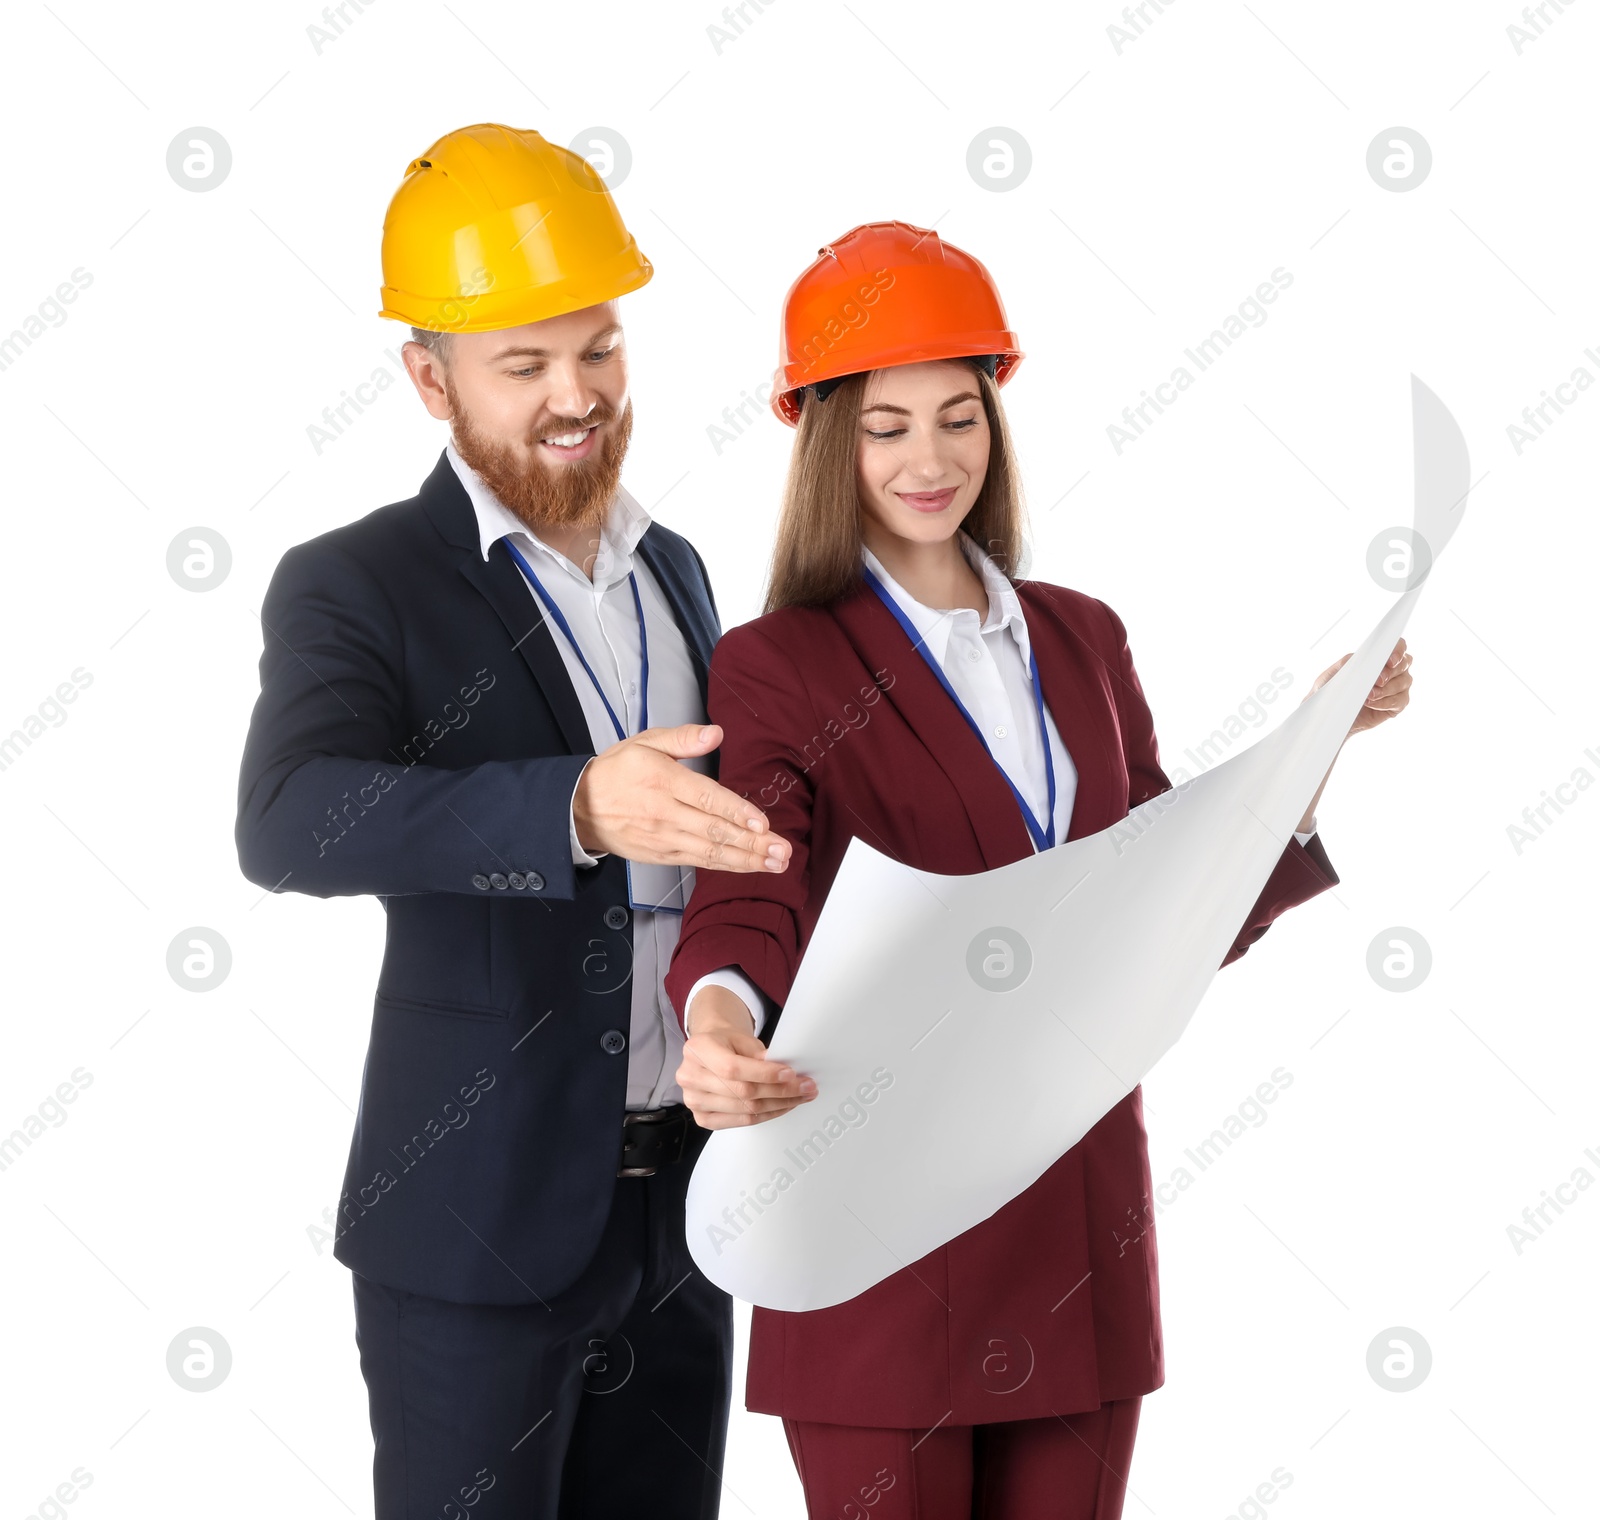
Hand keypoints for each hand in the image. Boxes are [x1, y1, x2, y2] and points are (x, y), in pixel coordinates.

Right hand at [572, 723, 791, 872]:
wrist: (580, 807)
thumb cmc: (617, 772)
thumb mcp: (645, 742)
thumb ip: (683, 738)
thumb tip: (715, 733)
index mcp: (663, 780)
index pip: (706, 799)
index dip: (736, 812)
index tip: (762, 822)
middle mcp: (666, 813)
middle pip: (715, 831)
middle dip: (752, 843)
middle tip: (782, 850)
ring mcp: (664, 838)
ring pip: (711, 852)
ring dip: (747, 860)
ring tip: (775, 863)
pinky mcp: (663, 855)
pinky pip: (700, 861)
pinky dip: (727, 866)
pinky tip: (749, 866)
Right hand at [677, 985, 815, 1129]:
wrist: (710, 1052)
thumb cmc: (727, 1043)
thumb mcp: (742, 1038)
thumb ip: (760, 1054)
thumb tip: (787, 1074)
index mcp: (697, 1050)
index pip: (733, 1068)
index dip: (764, 1074)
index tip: (791, 1074)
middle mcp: (690, 1076)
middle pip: (742, 1092)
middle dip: (780, 1091)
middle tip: (807, 1087)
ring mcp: (694, 1101)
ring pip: (745, 1109)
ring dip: (778, 1105)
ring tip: (801, 1097)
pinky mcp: (702, 1118)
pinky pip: (740, 1121)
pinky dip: (765, 1115)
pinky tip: (782, 1107)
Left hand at [1306, 637, 1413, 739]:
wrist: (1330, 711)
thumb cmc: (1334, 688)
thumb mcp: (1334, 672)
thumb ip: (1348, 661)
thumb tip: (1362, 658)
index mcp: (1381, 657)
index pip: (1399, 646)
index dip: (1398, 650)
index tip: (1389, 660)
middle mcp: (1394, 670)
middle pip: (1404, 664)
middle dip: (1391, 672)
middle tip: (1377, 680)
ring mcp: (1397, 687)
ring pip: (1404, 682)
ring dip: (1386, 689)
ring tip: (1368, 695)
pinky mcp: (1396, 705)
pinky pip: (1399, 701)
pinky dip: (1385, 702)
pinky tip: (1372, 704)